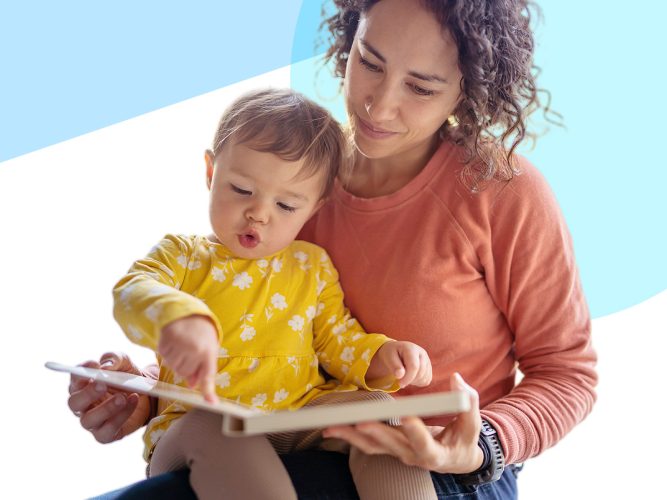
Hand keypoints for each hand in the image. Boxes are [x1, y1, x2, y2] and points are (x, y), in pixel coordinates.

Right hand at [67, 352, 153, 442]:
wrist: (147, 395)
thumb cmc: (128, 377)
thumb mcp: (125, 363)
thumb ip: (115, 359)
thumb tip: (106, 366)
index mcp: (83, 385)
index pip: (74, 379)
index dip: (81, 372)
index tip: (94, 365)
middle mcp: (83, 405)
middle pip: (74, 402)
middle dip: (87, 393)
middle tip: (102, 384)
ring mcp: (93, 421)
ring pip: (88, 420)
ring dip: (105, 408)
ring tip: (122, 397)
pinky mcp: (105, 435)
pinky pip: (106, 431)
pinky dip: (120, 417)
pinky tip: (132, 401)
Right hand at [159, 315, 218, 401]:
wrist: (189, 313)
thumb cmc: (201, 335)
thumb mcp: (208, 349)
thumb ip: (202, 368)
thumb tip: (193, 385)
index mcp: (209, 351)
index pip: (208, 375)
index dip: (209, 391)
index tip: (211, 403)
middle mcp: (195, 349)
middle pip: (184, 373)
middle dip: (186, 365)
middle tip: (190, 351)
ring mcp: (180, 344)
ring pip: (173, 366)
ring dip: (176, 359)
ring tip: (183, 345)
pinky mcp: (166, 340)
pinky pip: (164, 357)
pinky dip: (167, 352)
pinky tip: (174, 342)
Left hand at [323, 373, 483, 473]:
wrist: (456, 458)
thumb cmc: (465, 439)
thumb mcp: (472, 423)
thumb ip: (467, 401)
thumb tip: (456, 379)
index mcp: (435, 454)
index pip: (424, 443)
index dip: (415, 431)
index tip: (407, 417)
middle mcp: (413, 457)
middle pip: (391, 445)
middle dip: (375, 432)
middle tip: (361, 421)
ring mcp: (399, 453)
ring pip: (373, 447)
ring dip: (351, 437)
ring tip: (331, 428)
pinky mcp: (389, 448)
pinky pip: (367, 444)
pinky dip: (350, 437)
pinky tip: (333, 429)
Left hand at [366, 341, 431, 387]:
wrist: (397, 351)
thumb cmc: (392, 354)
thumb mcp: (388, 357)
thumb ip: (394, 365)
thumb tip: (400, 375)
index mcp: (411, 348)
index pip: (414, 366)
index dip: (407, 378)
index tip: (399, 384)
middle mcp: (422, 353)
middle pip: (420, 373)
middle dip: (409, 380)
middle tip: (399, 380)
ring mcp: (427, 360)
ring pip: (424, 378)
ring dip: (413, 381)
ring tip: (404, 375)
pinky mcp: (429, 368)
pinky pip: (426, 381)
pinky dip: (418, 382)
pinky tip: (410, 377)